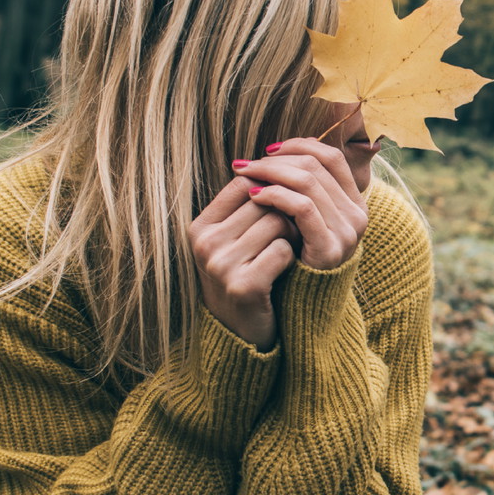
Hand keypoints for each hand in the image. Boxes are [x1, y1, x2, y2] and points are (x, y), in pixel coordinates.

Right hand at [188, 176, 297, 350]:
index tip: (284, 205)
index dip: (271, 189)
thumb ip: (248, 206)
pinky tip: (287, 269)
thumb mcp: (236, 239)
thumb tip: (279, 160)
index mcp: (199, 226)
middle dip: (286, 211)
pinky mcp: (243, 285)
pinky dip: (293, 257)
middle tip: (294, 230)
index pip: (243, 182)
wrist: (241, 333)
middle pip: (263, 200)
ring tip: (291, 248)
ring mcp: (221, 264)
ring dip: (293, 233)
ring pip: (277, 222)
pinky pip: (283, 250)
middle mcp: (205, 243)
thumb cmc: (247, 275)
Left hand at [233, 138, 368, 270]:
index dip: (299, 146)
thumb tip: (276, 151)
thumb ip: (299, 189)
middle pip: (317, 166)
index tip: (268, 150)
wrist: (301, 304)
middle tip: (246, 163)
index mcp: (355, 203)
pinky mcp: (329, 247)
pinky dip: (276, 195)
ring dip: (271, 174)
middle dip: (277, 160)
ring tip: (245, 176)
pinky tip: (254, 196)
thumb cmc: (295, 257)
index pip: (331, 157)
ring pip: (308, 182)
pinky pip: (303, 208)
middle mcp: (357, 215)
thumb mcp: (301, 218)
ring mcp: (347, 232)